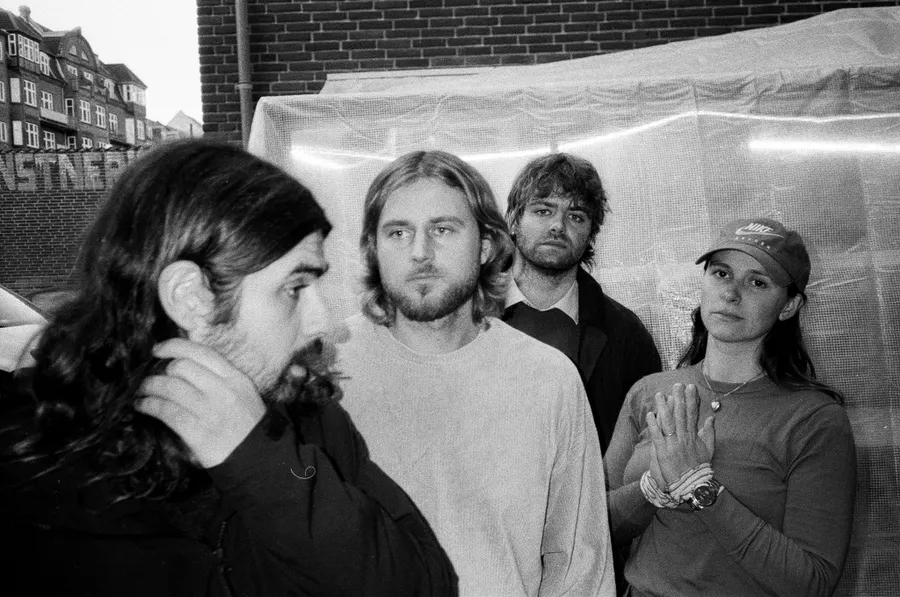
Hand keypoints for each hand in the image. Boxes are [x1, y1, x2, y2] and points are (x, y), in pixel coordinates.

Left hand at [137, 338, 267, 467]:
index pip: (201, 352)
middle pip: (181, 366)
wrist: (257, 459)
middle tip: (150, 377)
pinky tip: (142, 406)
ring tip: (143, 391)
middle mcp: (223, 390)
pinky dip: (148, 405)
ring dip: (149, 387)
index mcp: (236, 379)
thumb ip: (221, 379)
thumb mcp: (244, 395)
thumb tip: (184, 365)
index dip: (174, 346)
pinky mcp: (197, 431)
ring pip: (169, 387)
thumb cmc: (248, 427)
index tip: (158, 350)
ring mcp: (209, 411)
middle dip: (160, 370)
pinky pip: (165, 411)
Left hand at [646, 383, 714, 485]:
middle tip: (677, 384)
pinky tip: (650, 414)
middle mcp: (684, 438)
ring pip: (668, 423)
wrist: (692, 485)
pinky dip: (654, 425)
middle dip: (679, 398)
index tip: (691, 387)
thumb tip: (711, 418)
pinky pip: (658, 436)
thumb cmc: (699, 467)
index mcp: (693, 436)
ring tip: (660, 395)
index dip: (691, 400)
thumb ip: (709, 433)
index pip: (692, 414)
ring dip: (664, 408)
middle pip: (681, 414)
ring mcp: (673, 444)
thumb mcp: (708, 449)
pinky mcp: (663, 452)